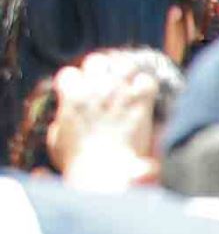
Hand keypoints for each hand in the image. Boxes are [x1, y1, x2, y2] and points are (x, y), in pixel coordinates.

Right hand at [46, 57, 162, 188]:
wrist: (105, 172)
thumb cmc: (78, 162)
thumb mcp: (57, 140)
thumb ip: (61, 121)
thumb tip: (66, 116)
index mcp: (71, 96)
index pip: (69, 73)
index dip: (74, 82)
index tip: (80, 91)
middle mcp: (95, 89)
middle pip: (97, 61)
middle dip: (100, 71)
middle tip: (106, 84)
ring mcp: (119, 93)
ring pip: (124, 65)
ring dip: (125, 73)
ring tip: (128, 86)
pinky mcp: (140, 102)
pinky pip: (147, 81)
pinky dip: (147, 87)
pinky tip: (145, 98)